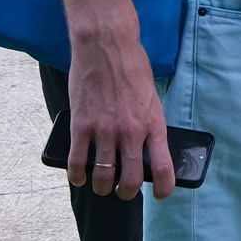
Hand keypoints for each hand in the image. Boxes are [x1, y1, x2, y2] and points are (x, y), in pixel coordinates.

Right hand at [66, 31, 174, 199]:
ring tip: (102, 185)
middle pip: (130, 179)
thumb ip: (148, 123)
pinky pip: (77, 163)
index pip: (163, 168)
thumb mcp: (151, 98)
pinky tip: (79, 177)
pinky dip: (77, 175)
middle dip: (127, 192)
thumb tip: (145, 148)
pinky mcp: (81, 126)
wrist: (106, 46)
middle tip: (124, 191)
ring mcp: (104, 131)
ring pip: (102, 176)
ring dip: (102, 187)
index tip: (161, 194)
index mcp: (153, 124)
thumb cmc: (132, 68)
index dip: (164, 188)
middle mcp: (130, 132)